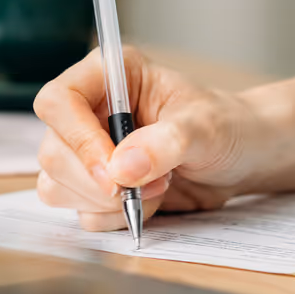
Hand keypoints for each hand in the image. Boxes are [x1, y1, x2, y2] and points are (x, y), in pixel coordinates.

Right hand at [33, 49, 278, 230]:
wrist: (241, 158)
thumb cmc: (226, 127)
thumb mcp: (205, 128)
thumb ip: (166, 143)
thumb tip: (122, 168)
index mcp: (108, 75)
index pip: (58, 101)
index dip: (77, 139)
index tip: (113, 171)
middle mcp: (89, 111)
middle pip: (53, 153)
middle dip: (99, 182)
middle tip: (151, 184)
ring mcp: (88, 152)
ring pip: (57, 187)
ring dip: (107, 203)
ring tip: (157, 188)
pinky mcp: (95, 186)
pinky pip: (81, 213)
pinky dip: (115, 218)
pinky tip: (149, 203)